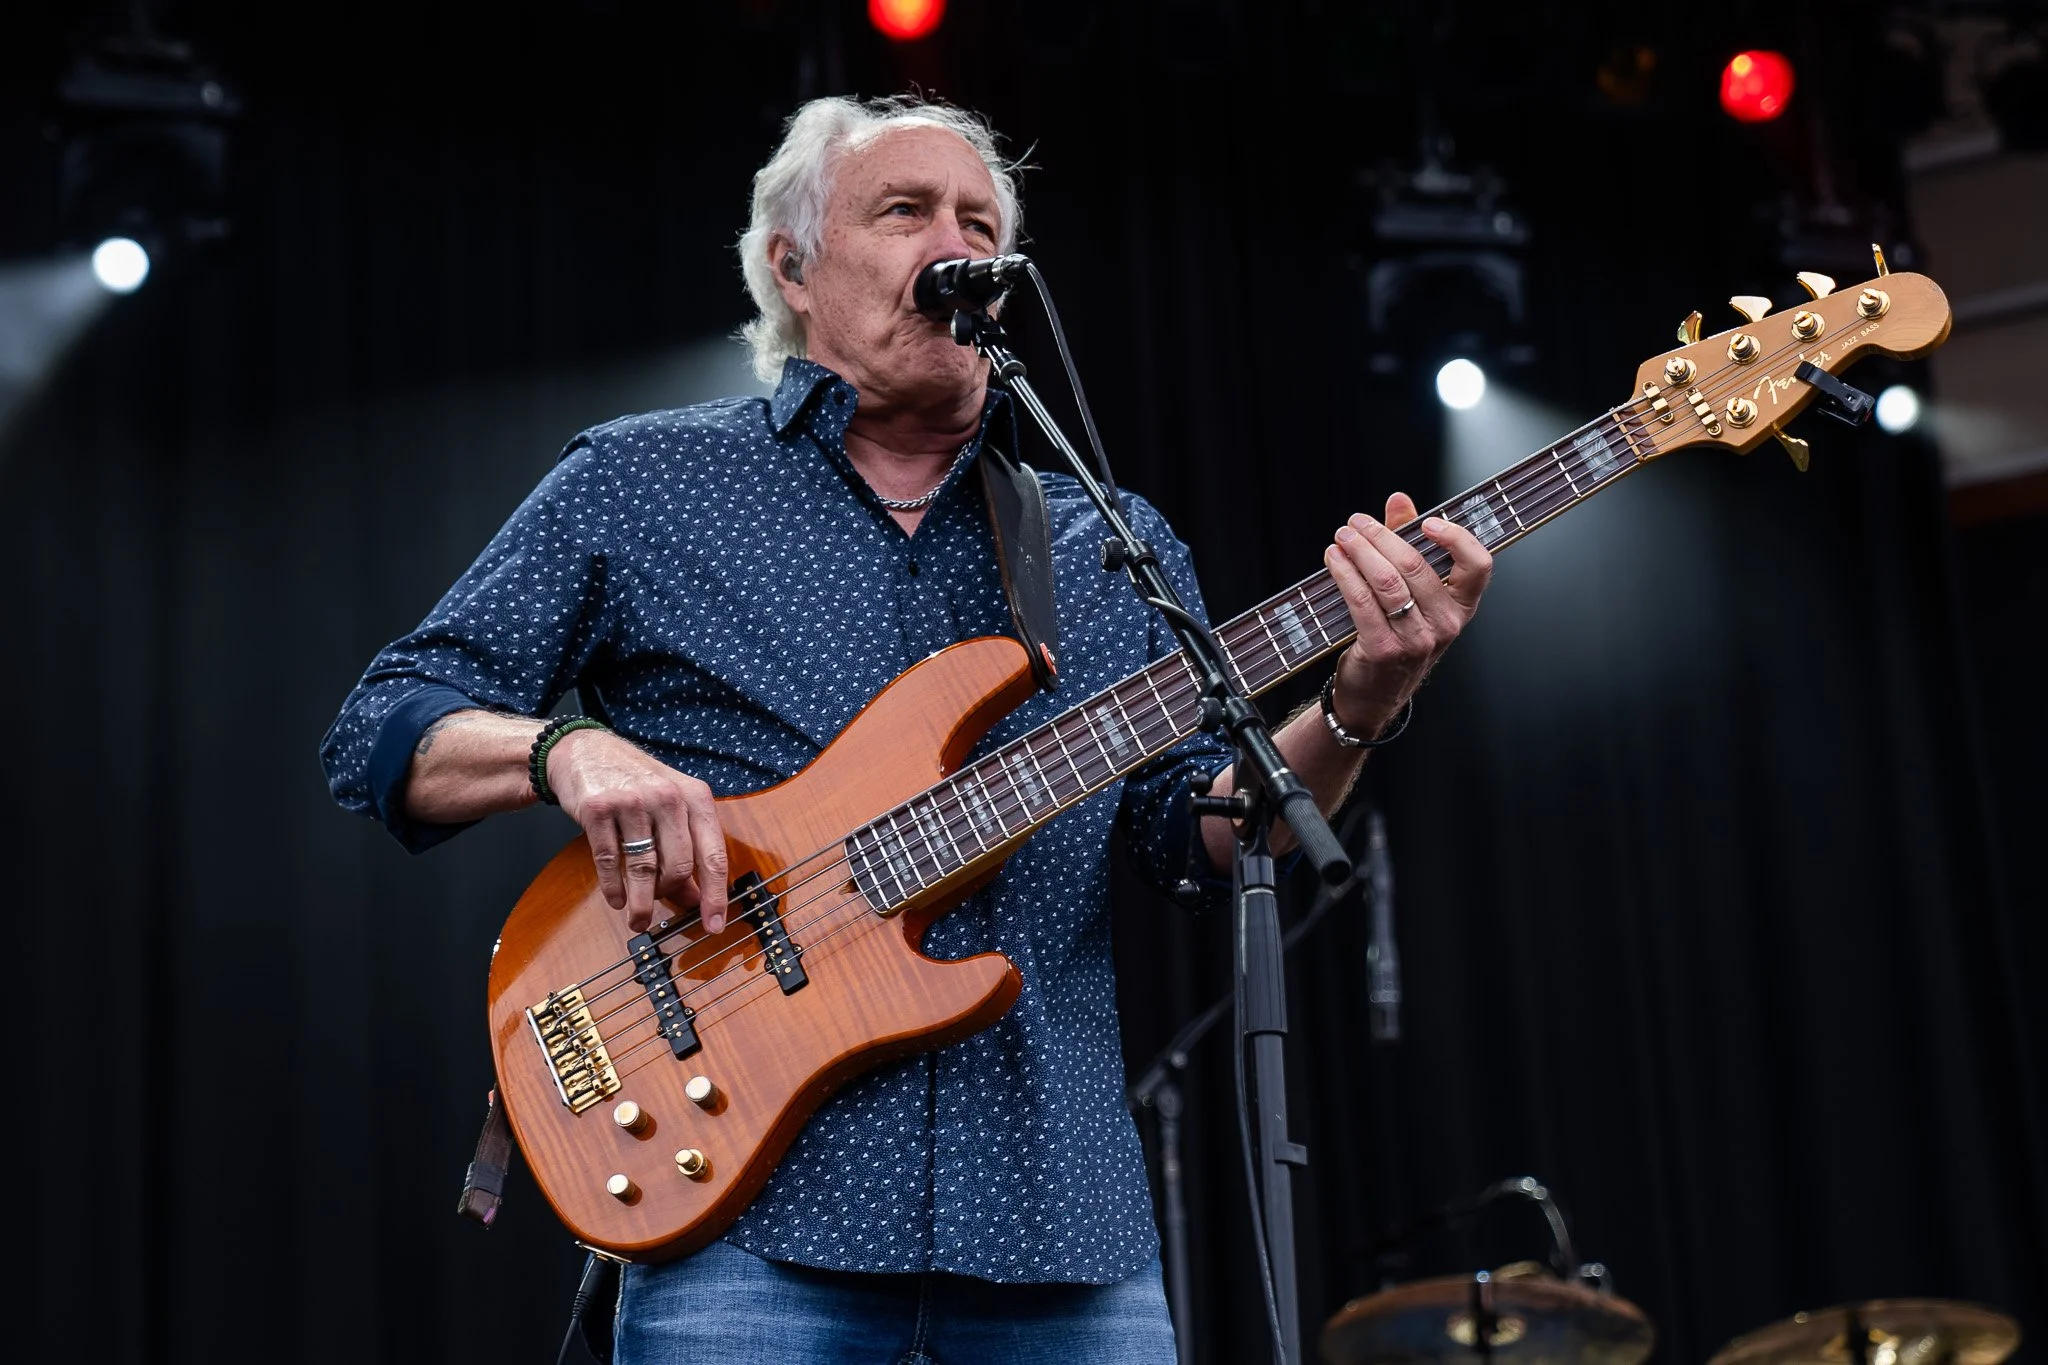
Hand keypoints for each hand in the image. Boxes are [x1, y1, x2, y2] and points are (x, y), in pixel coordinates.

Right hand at [545, 729, 729, 933]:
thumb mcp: (670, 808)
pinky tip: (617, 899)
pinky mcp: (598, 809)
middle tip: (660, 907)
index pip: (713, 855)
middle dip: (670, 896)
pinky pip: (609, 862)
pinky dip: (614, 889)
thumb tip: (696, 899)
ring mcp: (632, 802)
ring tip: (638, 921)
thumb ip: (686, 849)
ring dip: (642, 904)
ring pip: (644, 869)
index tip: (714, 925)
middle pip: (679, 866)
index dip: (715, 895)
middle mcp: (668, 797)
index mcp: (695, 796)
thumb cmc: (636, 784)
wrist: (586, 751)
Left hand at [1321, 491, 1493, 736]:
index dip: (1457, 538)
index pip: (1479, 565)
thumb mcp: (1412, 594)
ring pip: (1386, 581)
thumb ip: (1408, 543)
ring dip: (1359, 551)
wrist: (1375, 694)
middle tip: (1356, 522)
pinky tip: (1334, 560)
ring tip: (1342, 537)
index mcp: (1461, 607)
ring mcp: (1416, 640)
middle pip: (1416, 565)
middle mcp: (1445, 624)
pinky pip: (1362, 601)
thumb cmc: (1397, 636)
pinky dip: (1345, 574)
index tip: (1429, 522)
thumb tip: (1400, 500)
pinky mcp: (1384, 650)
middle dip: (1380, 536)